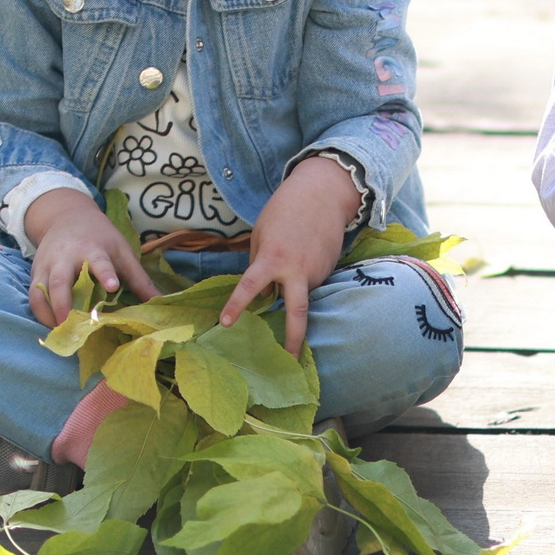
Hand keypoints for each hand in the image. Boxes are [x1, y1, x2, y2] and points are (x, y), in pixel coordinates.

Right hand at [24, 189, 156, 327]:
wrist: (66, 216)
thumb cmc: (100, 237)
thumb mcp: (122, 251)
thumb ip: (138, 279)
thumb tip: (160, 302)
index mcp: (92, 249)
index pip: (99, 262)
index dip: (105, 273)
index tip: (112, 286)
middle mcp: (66, 257)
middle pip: (60, 282)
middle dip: (64, 305)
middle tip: (73, 326)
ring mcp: (47, 266)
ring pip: (41, 292)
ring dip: (49, 314)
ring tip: (62, 333)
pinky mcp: (36, 274)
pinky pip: (34, 296)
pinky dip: (40, 313)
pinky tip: (53, 327)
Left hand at [223, 154, 362, 354]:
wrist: (324, 193)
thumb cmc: (285, 210)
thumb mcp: (262, 233)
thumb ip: (260, 263)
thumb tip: (267, 293)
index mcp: (272, 258)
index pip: (250, 287)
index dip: (236, 306)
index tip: (225, 324)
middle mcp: (296, 271)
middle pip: (297, 313)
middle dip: (293, 339)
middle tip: (290, 361)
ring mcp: (316, 272)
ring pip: (300, 293)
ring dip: (294, 288)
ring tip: (296, 257)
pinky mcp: (329, 269)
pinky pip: (310, 282)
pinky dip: (304, 276)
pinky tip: (306, 253)